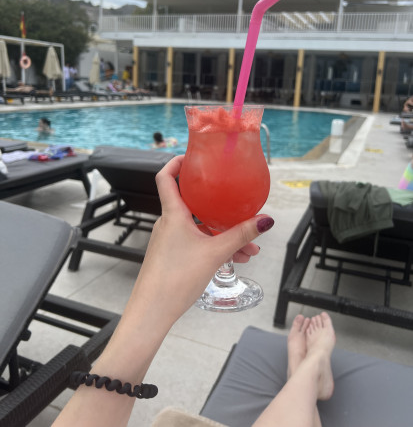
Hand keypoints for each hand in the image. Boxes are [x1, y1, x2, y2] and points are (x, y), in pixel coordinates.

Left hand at [130, 155, 273, 328]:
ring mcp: (170, 239)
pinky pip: (196, 241)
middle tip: (236, 204)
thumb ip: (240, 236)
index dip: (176, 162)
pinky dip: (214, 245)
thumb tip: (264, 220)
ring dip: (222, 233)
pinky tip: (235, 258)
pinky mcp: (172, 254)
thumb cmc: (175, 279)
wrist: (152, 311)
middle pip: (192, 203)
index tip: (193, 156)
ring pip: (199, 226)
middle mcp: (169, 223)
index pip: (166, 177)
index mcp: (173, 214)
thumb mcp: (215, 254)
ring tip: (248, 248)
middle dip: (218, 206)